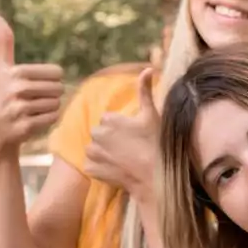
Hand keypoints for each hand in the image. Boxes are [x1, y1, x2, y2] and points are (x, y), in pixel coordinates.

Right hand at [0, 16, 64, 158]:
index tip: (34, 84)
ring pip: (57, 104)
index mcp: (15, 73)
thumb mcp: (1, 68)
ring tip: (32, 109)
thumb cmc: (0, 93)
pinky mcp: (25, 126)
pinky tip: (34, 119)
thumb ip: (4, 43)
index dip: (50, 79)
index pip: (57, 72)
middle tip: (34, 99)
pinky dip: (49, 119)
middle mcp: (16, 89)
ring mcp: (20, 109)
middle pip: (59, 88)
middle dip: (51, 94)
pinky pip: (54, 118)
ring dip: (49, 107)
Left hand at [84, 68, 159, 198]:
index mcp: (109, 120)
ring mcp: (93, 153)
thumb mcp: (153, 116)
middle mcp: (97, 134)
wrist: (156, 179)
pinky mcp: (91, 170)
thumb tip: (148, 68)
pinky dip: (100, 168)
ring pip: (94, 149)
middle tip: (129, 148)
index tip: (134, 135)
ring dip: (104, 153)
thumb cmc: (157, 145)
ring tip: (123, 160)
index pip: (109, 120)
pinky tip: (116, 170)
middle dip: (110, 139)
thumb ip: (145, 91)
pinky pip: (91, 165)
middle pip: (100, 134)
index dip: (122, 127)